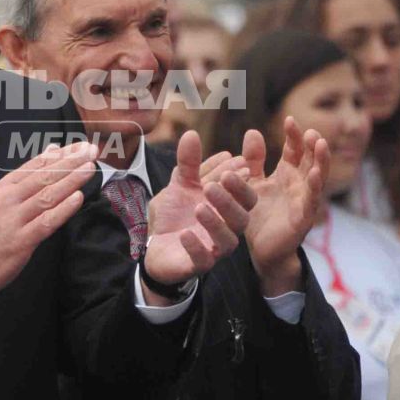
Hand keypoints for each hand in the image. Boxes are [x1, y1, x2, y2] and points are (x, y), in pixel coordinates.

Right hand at [0, 142, 98, 306]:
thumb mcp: (3, 197)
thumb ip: (29, 175)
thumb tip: (52, 150)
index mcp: (6, 186)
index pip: (37, 165)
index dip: (62, 154)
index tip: (82, 145)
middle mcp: (10, 199)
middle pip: (44, 177)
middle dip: (70, 162)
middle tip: (91, 151)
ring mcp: (15, 219)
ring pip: (46, 196)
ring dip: (70, 181)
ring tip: (89, 168)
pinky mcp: (21, 240)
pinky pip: (45, 222)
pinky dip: (62, 209)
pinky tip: (77, 198)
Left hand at [143, 131, 255, 293]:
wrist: (154, 246)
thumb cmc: (175, 214)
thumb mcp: (179, 185)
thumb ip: (187, 163)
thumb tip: (191, 134)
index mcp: (228, 208)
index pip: (244, 195)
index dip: (241, 182)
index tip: (235, 164)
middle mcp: (226, 229)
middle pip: (241, 217)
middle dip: (230, 200)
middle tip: (213, 184)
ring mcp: (213, 248)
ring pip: (228, 240)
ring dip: (215, 222)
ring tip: (199, 206)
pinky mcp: (197, 265)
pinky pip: (202, 260)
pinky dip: (195, 247)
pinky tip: (185, 233)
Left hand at [240, 121, 328, 294]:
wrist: (261, 250)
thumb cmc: (259, 215)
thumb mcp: (253, 183)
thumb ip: (253, 160)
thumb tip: (252, 131)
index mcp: (287, 174)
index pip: (294, 149)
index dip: (294, 135)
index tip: (290, 119)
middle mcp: (299, 184)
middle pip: (310, 159)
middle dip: (313, 145)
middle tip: (312, 130)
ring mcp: (304, 201)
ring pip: (318, 177)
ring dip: (321, 160)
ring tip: (321, 144)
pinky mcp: (303, 219)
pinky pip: (311, 201)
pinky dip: (315, 187)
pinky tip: (316, 175)